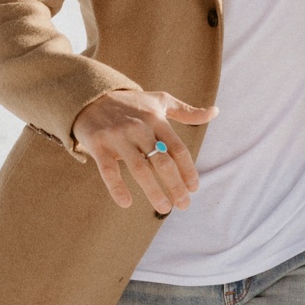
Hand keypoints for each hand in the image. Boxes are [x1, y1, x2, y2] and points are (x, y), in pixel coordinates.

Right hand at [71, 89, 217, 212]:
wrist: (89, 96)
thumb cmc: (130, 104)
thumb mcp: (160, 101)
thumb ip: (186, 111)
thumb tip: (215, 112)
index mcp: (156, 120)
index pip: (178, 149)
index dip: (188, 170)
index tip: (194, 188)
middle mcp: (139, 129)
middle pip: (162, 162)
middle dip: (175, 185)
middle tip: (184, 204)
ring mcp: (118, 137)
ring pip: (139, 169)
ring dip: (153, 191)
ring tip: (165, 208)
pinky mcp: (98, 145)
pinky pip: (108, 170)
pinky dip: (117, 187)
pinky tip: (126, 203)